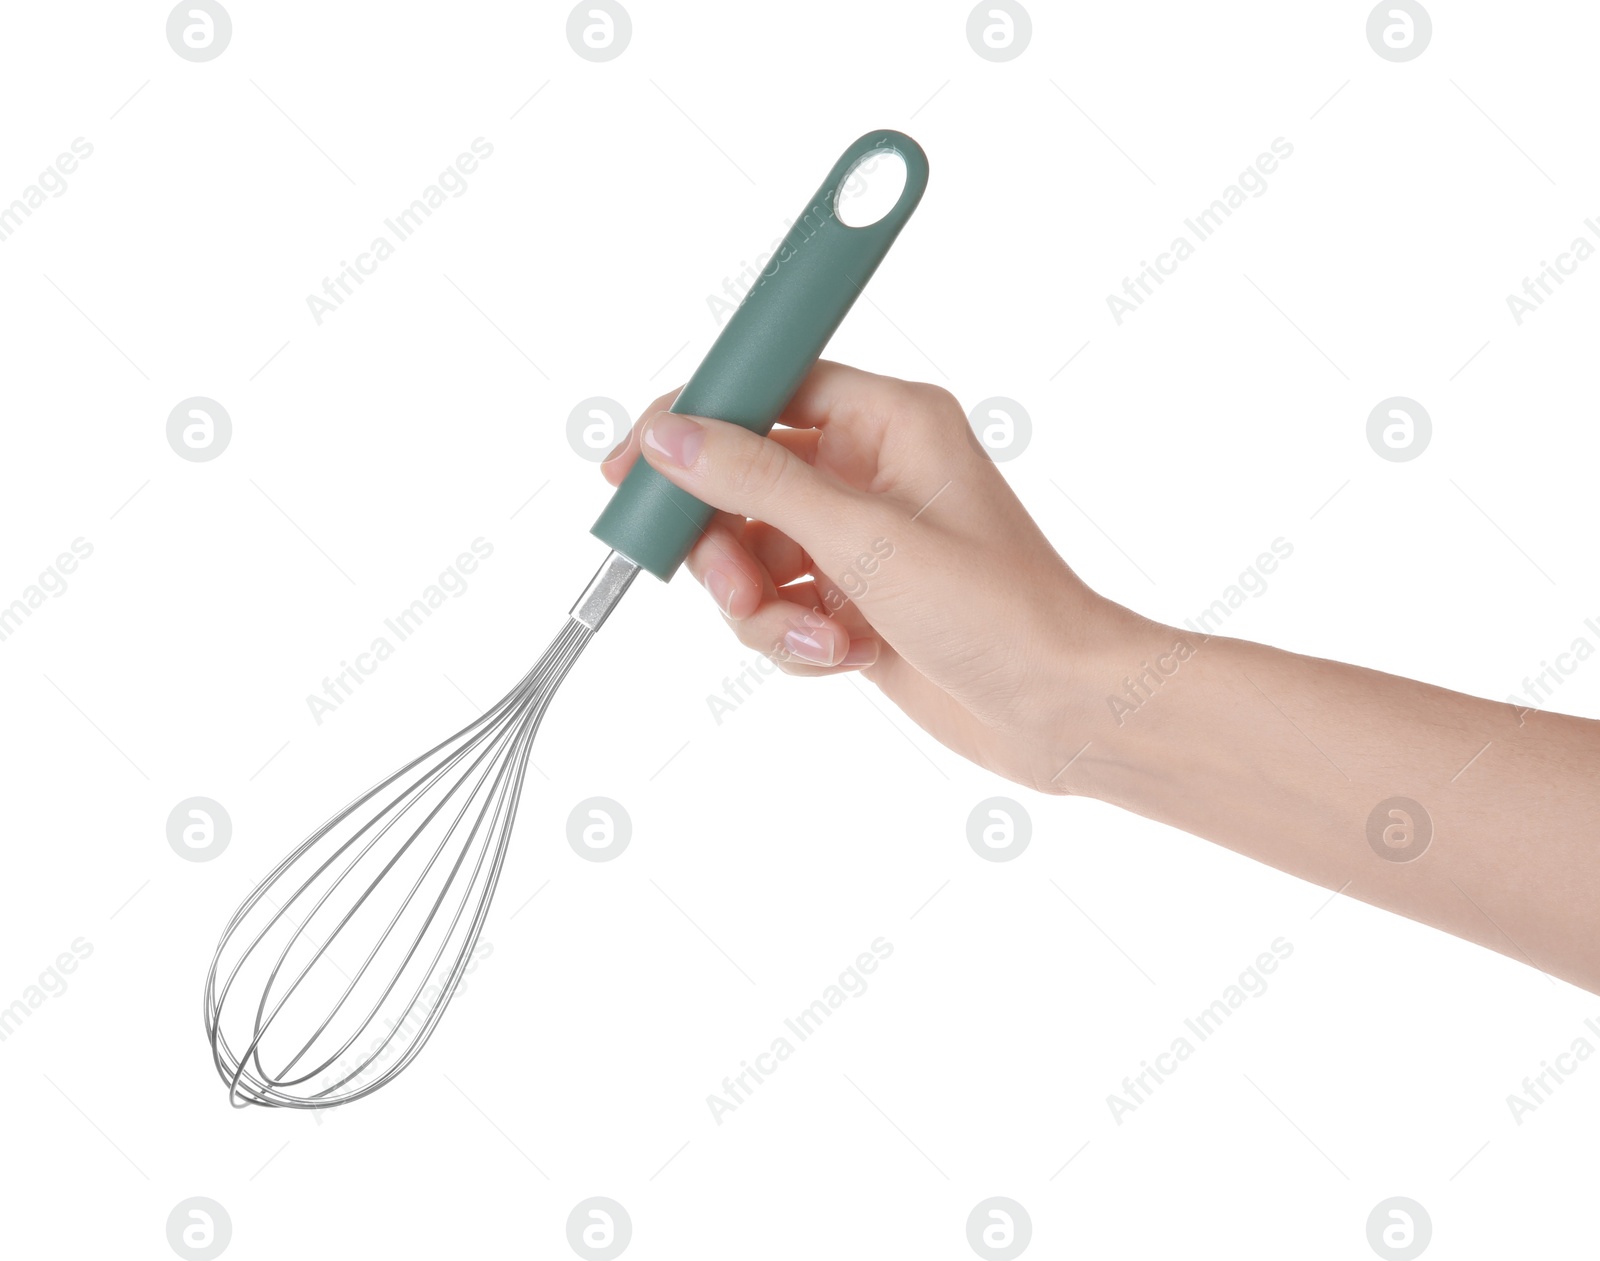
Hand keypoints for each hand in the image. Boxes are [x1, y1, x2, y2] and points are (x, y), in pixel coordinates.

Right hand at [601, 361, 1135, 792]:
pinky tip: (843, 656)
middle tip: (726, 585)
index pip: (766, 387)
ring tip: (812, 636)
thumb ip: (758, 482)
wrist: (1062, 710)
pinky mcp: (854, 602)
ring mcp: (860, 541)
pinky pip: (779, 608)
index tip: (628, 463)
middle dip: (725, 543)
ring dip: (761, 607)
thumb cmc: (999, 609)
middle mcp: (870, 472)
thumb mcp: (865, 539)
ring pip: (751, 555)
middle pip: (742, 481)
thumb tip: (670, 437)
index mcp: (888, 422)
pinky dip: (794, 639)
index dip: (693, 420)